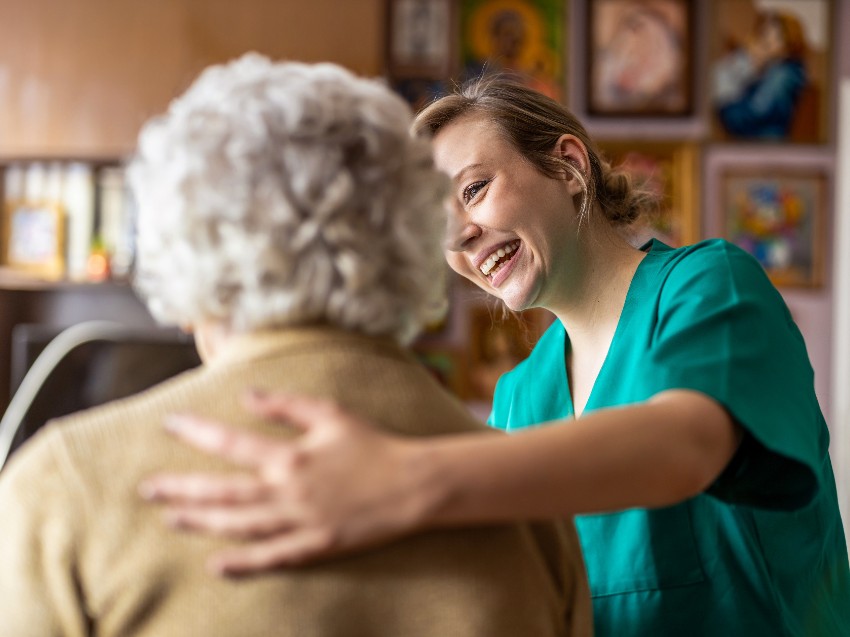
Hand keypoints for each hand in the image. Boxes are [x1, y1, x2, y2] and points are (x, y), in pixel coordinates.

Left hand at [139, 392, 433, 574]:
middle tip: (148, 488)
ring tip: (171, 517)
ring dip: (201, 522)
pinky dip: (242, 564)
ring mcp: (300, 522)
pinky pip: (271, 557)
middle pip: (223, 491)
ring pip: (239, 525)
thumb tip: (247, 395)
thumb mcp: (331, 413)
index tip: (169, 423)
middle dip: (182, 488)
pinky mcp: (315, 546)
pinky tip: (216, 564)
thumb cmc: (372, 444)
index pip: (231, 443)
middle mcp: (288, 491)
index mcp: (291, 455)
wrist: (412, 484)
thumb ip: (286, 404)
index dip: (196, 433)